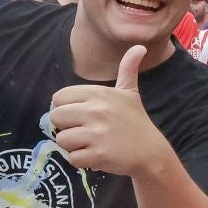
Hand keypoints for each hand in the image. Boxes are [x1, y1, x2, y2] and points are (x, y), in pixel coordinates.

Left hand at [49, 46, 169, 175]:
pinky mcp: (98, 155)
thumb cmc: (136, 121)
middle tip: (86, 132)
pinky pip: (72, 158)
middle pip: (56, 118)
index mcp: (98, 93)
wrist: (151, 152)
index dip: (66, 108)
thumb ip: (128, 69)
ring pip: (62, 140)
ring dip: (74, 146)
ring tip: (91, 144)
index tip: (82, 115)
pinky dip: (81, 161)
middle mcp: (96, 111)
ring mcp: (96, 134)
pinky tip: (96, 156)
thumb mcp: (130, 93)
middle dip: (67, 127)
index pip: (59, 98)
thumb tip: (139, 46)